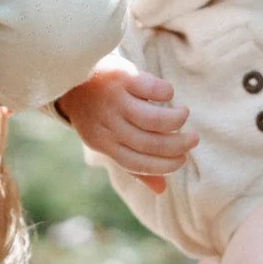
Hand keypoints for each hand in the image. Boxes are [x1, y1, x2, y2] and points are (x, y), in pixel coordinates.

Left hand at [57, 65, 196, 194]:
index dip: (163, 165)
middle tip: (193, 140)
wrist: (69, 73)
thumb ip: (134, 163)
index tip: (182, 160)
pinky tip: (168, 93)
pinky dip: (164, 92)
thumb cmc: (97, 111)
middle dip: (176, 145)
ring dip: (174, 120)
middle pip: (147, 143)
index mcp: (102, 142)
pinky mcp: (121, 77)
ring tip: (184, 115)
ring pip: (150, 119)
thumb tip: (162, 190)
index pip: (136, 163)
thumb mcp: (107, 139)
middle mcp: (107, 124)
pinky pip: (149, 88)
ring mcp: (113, 100)